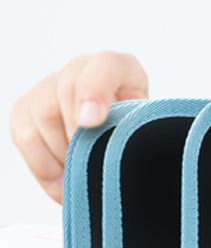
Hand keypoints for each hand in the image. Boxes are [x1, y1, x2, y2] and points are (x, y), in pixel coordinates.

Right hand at [9, 51, 148, 203]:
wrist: (121, 141)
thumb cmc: (140, 133)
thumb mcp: (149, 128)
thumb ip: (138, 130)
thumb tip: (124, 148)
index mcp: (122, 68)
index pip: (105, 65)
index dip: (95, 91)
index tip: (92, 122)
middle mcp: (83, 68)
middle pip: (66, 89)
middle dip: (77, 134)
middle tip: (91, 165)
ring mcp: (51, 86)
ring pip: (42, 113)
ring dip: (62, 152)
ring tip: (82, 178)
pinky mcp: (28, 109)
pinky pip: (25, 134)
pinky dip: (42, 163)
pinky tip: (61, 182)